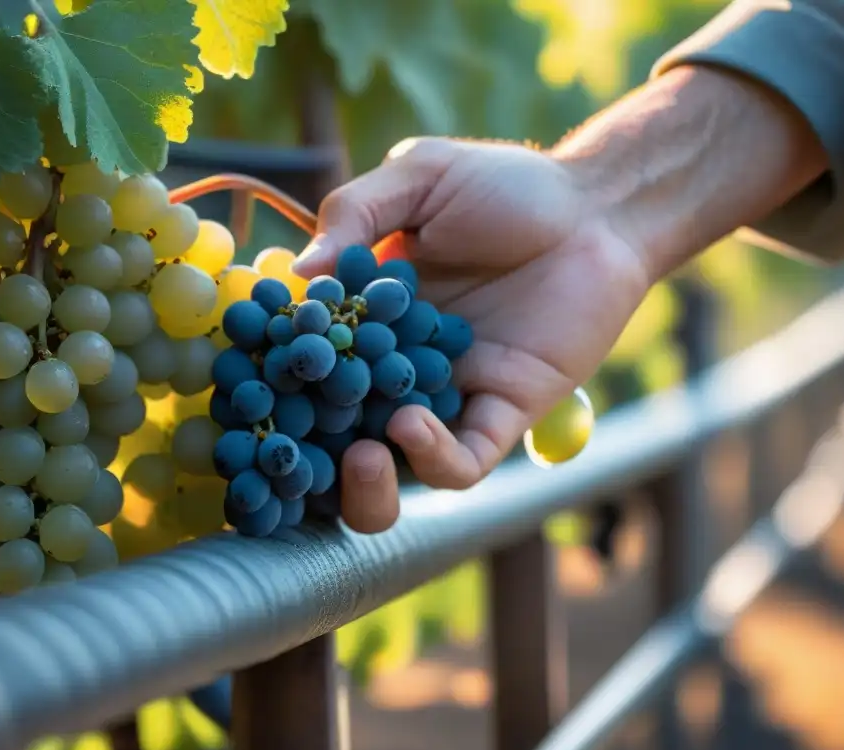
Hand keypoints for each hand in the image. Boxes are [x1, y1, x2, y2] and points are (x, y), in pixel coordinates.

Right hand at [293, 137, 651, 533]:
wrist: (597, 209)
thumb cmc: (509, 186)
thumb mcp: (420, 178)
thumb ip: (355, 213)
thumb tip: (296, 274)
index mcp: (367, 316)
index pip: (308, 360)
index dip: (274, 378)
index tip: (246, 386)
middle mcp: (397, 366)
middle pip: (339, 432)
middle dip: (311, 456)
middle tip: (289, 449)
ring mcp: (446, 395)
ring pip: (394, 468)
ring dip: (365, 479)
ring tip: (358, 454)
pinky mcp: (499, 413)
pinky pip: (461, 461)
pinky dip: (431, 456)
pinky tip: (411, 423)